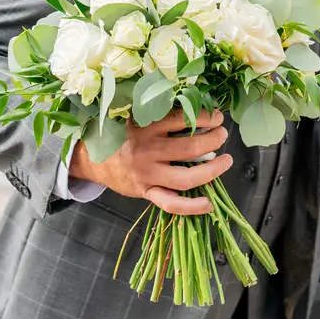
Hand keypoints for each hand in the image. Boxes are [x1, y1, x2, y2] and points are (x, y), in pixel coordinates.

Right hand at [69, 108, 232, 213]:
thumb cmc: (124, 136)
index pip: (182, 119)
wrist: (93, 160)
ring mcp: (146, 174)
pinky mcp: (146, 192)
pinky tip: (209, 204)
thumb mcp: (138, 118)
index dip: (205, 117)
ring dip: (212, 170)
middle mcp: (146, 151)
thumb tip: (200, 111)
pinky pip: (171, 204)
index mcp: (145, 127)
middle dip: (214, 140)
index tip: (218, 117)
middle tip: (223, 134)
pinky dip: (191, 207)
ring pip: (186, 177)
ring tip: (226, 161)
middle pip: (189, 148)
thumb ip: (163, 115)